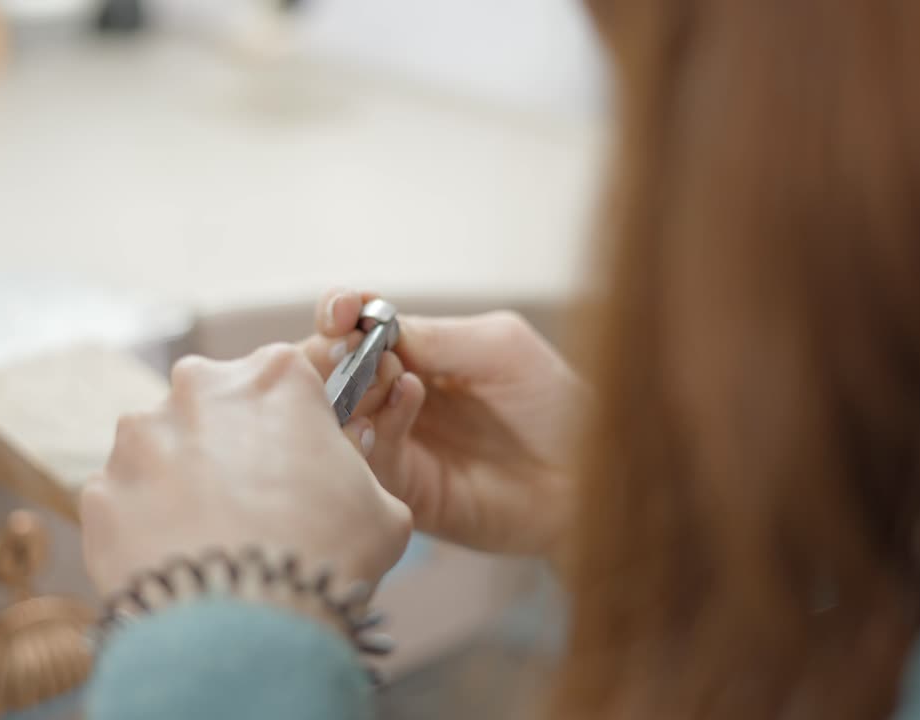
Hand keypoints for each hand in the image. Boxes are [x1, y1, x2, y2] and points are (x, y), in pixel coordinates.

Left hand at [80, 343, 411, 599]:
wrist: (244, 626)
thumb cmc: (325, 554)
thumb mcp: (382, 506)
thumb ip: (356, 474)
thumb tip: (340, 484)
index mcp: (273, 374)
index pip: (288, 379)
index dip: (297, 424)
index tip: (303, 461)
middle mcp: (197, 387)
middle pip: (217, 406)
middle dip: (233, 445)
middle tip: (258, 503)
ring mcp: (138, 437)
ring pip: (165, 450)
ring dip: (184, 482)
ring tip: (216, 539)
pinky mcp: (100, 489)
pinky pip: (129, 500)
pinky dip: (149, 525)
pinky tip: (181, 560)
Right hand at [301, 290, 582, 555]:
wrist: (591, 476)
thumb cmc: (556, 404)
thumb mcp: (499, 347)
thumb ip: (435, 336)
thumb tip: (369, 325)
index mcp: (414, 354)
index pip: (352, 327)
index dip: (338, 313)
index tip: (341, 310)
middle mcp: (392, 396)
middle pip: (328, 371)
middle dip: (329, 353)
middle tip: (347, 346)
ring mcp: (395, 444)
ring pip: (335, 416)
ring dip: (350, 389)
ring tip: (388, 375)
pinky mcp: (404, 489)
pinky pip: (368, 459)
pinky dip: (376, 428)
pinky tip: (406, 404)